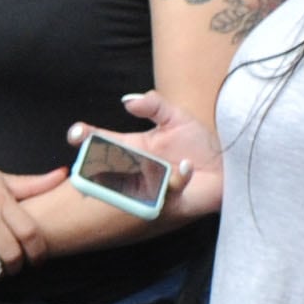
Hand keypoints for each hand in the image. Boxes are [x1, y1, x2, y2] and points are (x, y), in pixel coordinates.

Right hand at [17, 93, 221, 224]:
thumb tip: (127, 101)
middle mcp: (131, 172)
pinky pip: (167, 191)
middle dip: (92, 166)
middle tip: (94, 159)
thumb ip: (154, 106)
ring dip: (137, 174)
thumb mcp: (176, 118)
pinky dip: (179, 177)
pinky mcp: (167, 202)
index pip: (99, 143)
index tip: (77, 133)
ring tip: (151, 164)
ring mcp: (145, 188)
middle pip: (102, 169)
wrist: (226, 166)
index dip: (84, 138)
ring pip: (127, 186)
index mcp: (129, 149)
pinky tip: (186, 166)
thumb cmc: (198, 145)